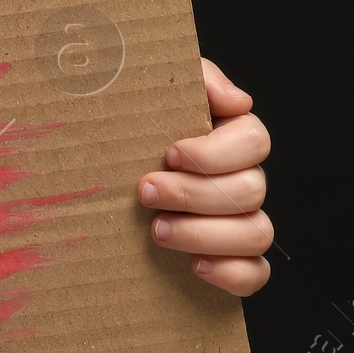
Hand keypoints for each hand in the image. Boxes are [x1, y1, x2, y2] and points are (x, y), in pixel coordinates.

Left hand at [137, 57, 271, 297]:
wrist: (96, 168)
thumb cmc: (131, 126)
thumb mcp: (156, 89)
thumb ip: (198, 78)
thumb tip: (239, 101)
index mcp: (230, 137)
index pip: (254, 140)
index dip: (216, 151)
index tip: (170, 154)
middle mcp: (242, 180)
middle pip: (251, 189)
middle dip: (194, 193)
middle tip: (145, 191)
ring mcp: (240, 223)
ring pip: (257, 233)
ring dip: (205, 233)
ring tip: (157, 230)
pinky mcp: (231, 262)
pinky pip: (256, 274)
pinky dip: (232, 273)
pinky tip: (194, 266)